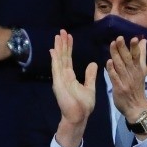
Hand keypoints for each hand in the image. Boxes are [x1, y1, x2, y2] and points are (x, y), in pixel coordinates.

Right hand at [49, 30, 95, 146]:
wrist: (79, 115)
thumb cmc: (84, 104)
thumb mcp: (90, 87)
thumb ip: (90, 75)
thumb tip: (93, 64)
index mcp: (70, 76)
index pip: (68, 59)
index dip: (68, 48)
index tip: (69, 37)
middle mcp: (63, 75)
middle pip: (62, 56)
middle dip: (62, 44)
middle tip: (62, 31)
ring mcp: (59, 78)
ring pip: (59, 59)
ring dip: (58, 47)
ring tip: (58, 35)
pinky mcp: (58, 82)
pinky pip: (56, 68)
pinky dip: (55, 58)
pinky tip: (53, 50)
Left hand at [104, 35, 146, 120]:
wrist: (136, 107)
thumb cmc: (137, 87)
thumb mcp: (141, 71)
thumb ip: (141, 56)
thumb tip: (143, 41)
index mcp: (139, 68)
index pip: (138, 56)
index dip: (135, 48)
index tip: (134, 38)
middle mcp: (133, 73)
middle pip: (128, 59)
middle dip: (124, 48)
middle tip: (119, 38)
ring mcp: (126, 80)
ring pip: (120, 66)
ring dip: (116, 55)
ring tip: (112, 44)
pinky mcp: (119, 88)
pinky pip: (115, 77)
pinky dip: (112, 69)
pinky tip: (108, 62)